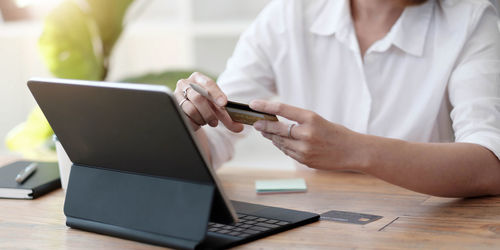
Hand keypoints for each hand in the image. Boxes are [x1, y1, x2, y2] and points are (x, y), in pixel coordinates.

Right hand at [174, 72, 243, 131]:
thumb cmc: (207, 105)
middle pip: (198, 97)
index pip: (208, 84)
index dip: (216, 94)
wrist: (192, 108)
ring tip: (207, 122)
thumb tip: (239, 128)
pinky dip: (194, 123)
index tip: (224, 104)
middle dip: (209, 113)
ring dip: (202, 119)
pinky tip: (198, 122)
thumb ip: (229, 118)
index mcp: (198, 78)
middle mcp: (185, 84)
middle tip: (215, 122)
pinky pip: (184, 118)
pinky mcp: (173, 107)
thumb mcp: (218, 108)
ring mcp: (177, 95)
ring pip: (191, 109)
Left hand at [250, 100, 367, 170]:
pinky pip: (287, 152)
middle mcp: (306, 133)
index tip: (252, 104)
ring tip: (266, 131)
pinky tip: (280, 142)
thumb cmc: (336, 133)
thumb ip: (298, 121)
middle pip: (277, 128)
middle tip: (256, 123)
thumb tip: (275, 123)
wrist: (353, 152)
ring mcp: (305, 149)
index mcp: (311, 118)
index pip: (282, 109)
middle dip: (264, 125)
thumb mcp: (318, 120)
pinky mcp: (304, 160)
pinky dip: (282, 146)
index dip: (265, 106)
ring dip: (272, 136)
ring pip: (280, 142)